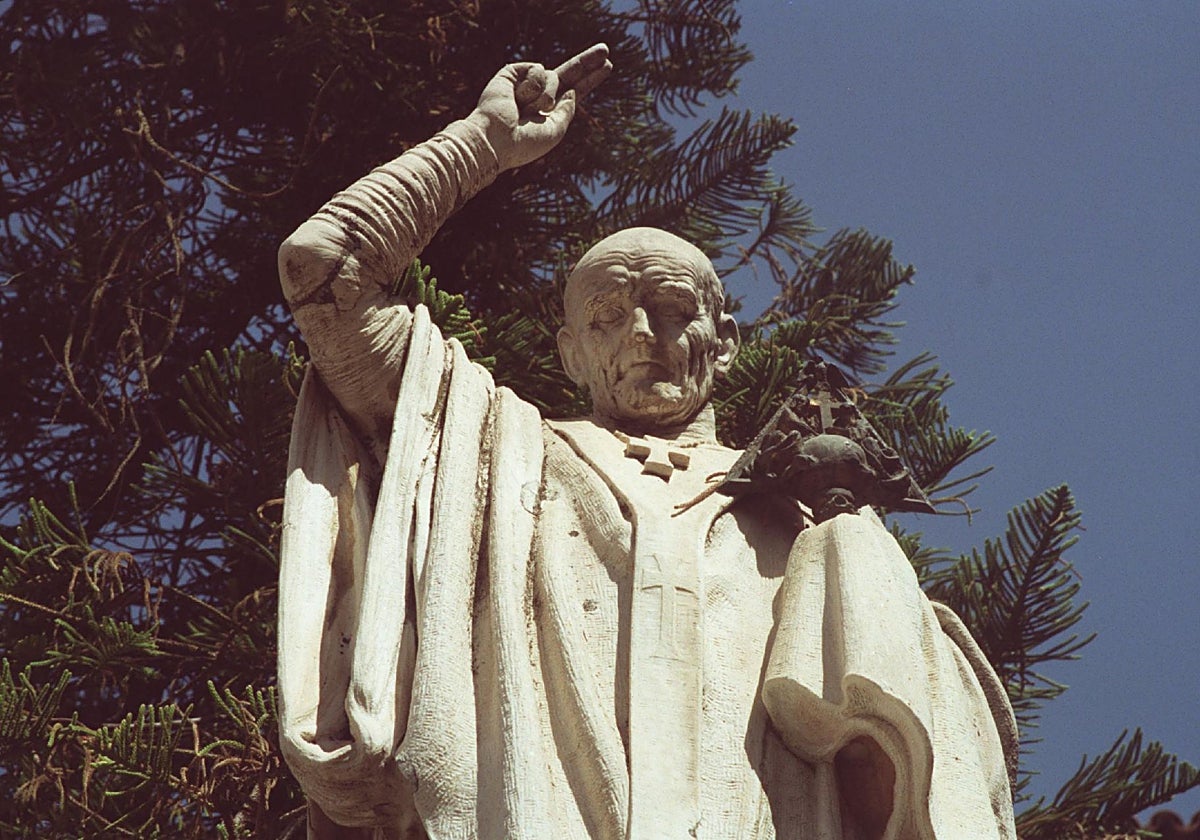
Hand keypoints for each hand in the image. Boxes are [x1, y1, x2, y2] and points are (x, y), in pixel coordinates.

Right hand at [466, 43, 611, 171]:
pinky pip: (537, 69)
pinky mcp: (512, 74)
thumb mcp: (555, 131)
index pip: (574, 91)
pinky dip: (532, 85)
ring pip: (552, 75)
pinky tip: (517, 99)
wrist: (496, 139)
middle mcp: (538, 96)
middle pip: (568, 73)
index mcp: (549, 111)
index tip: (606, 67)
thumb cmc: (523, 143)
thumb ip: (567, 110)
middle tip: (605, 50)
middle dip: (587, 63)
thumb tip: (573, 89)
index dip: (590, 80)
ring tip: (526, 110)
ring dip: (545, 94)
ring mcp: (525, 84)